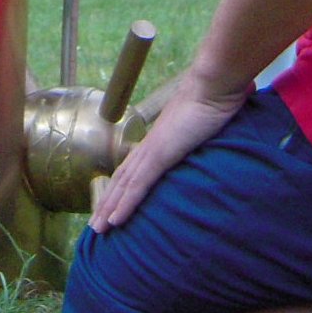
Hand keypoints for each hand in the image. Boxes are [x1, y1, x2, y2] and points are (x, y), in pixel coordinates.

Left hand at [89, 73, 246, 232]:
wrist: (214, 83)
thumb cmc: (215, 98)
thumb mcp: (207, 121)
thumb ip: (204, 130)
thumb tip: (212, 131)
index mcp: (159, 137)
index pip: (133, 166)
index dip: (121, 186)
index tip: (111, 203)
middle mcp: (151, 144)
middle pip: (122, 178)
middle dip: (108, 201)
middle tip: (95, 225)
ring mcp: (153, 149)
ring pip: (124, 184)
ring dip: (109, 208)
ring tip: (98, 229)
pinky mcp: (160, 155)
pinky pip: (138, 185)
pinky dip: (124, 204)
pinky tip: (114, 220)